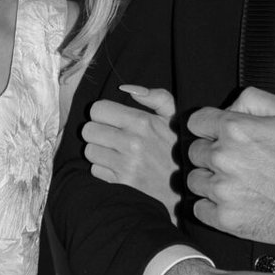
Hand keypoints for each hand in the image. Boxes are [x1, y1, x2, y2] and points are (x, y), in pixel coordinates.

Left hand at [84, 85, 177, 213]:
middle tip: (110, 136)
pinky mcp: (122, 183)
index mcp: (143, 122)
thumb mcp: (173, 117)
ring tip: (113, 151)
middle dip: (97, 131)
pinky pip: (94, 170)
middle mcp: (132, 143)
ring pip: (89, 151)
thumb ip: (156, 97)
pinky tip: (117, 166)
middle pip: (87, 130)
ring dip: (98, 150)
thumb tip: (127, 88)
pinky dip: (102, 169)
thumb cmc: (177, 148)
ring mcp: (125, 165)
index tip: (111, 119)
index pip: (97, 109)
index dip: (102, 113)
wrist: (186, 186)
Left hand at [186, 87, 274, 246]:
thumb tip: (228, 107)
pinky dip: (211, 207)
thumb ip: (251, 99)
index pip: (195, 122)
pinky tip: (232, 201)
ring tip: (235, 183)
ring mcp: (222, 190)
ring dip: (209, 181)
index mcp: (235, 129)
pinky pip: (199, 209)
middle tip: (235, 162)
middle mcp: (223, 158)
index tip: (217, 136)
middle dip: (210, 154)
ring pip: (195, 181)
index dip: (208, 127)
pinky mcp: (225, 218)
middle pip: (193, 152)